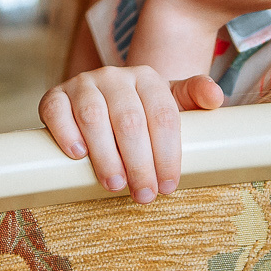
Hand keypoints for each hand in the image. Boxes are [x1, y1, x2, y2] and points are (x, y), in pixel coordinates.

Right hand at [39, 66, 222, 202]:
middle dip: (139, 163)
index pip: (162, 115)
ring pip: (93, 116)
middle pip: (129, 120)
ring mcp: (82, 84)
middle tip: (143, 194)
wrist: (101, 102)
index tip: (168, 186)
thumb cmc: (142, 112)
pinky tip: (77, 155)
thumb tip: (216, 97)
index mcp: (147, 78)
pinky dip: (66, 133)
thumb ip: (195, 97)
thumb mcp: (171, 103)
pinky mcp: (54, 96)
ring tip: (114, 184)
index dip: (167, 154)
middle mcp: (114, 76)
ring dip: (105, 155)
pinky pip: (56, 111)